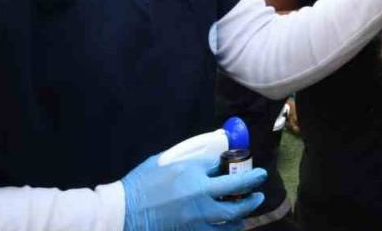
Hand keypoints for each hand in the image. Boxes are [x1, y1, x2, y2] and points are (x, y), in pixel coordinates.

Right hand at [121, 137, 266, 230]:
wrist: (122, 214)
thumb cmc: (138, 186)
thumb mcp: (162, 162)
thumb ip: (185, 159)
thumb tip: (204, 157)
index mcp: (191, 174)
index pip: (221, 167)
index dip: (233, 165)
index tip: (239, 163)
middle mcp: (198, 196)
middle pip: (237, 192)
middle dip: (252, 188)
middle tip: (259, 186)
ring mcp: (196, 218)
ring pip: (231, 217)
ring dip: (243, 212)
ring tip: (248, 208)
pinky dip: (227, 229)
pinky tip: (232, 226)